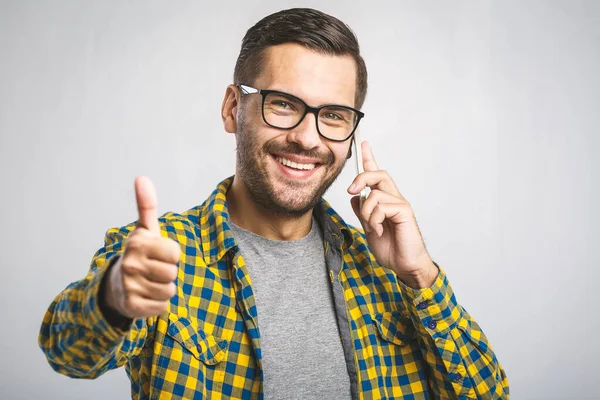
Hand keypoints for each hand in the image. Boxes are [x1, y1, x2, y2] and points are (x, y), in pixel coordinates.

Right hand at [104, 176, 179, 318]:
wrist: (115, 286)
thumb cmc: (139, 254)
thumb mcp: (144, 230)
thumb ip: (146, 205)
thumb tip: (142, 177)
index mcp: (137, 243)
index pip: (175, 252)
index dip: (171, 255)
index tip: (158, 254)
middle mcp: (130, 263)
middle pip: (173, 272)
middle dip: (168, 273)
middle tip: (154, 271)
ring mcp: (129, 286)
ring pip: (169, 291)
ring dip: (164, 289)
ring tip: (150, 283)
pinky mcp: (131, 306)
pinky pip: (162, 307)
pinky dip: (158, 305)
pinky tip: (146, 297)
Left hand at [348, 142, 437, 288]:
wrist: (405, 265)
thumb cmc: (390, 248)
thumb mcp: (368, 228)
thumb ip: (362, 212)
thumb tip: (355, 197)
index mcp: (384, 201)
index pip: (376, 175)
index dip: (369, 158)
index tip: (363, 142)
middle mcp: (393, 198)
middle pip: (378, 174)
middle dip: (361, 177)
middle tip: (351, 189)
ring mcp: (400, 204)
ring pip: (374, 194)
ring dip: (366, 213)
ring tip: (371, 227)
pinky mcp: (404, 211)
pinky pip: (381, 206)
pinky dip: (374, 220)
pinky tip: (378, 230)